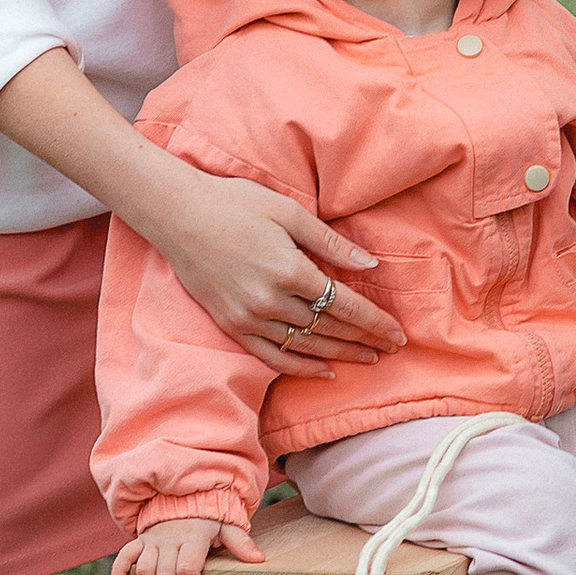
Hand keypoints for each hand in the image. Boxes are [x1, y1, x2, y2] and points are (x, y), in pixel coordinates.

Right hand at [0, 47, 402, 371]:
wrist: (177, 214)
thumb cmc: (236, 204)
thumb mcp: (289, 213)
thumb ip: (331, 243)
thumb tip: (370, 265)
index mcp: (291, 271)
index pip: (346, 306)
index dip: (375, 322)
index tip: (398, 333)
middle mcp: (271, 301)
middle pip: (331, 329)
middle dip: (366, 340)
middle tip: (393, 348)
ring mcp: (249, 318)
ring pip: (306, 346)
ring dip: (340, 355)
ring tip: (368, 358)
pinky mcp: (231, 325)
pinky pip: (272, 356)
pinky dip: (300, 366)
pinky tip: (325, 371)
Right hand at [113, 514, 266, 574]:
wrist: (184, 498)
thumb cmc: (209, 519)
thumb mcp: (227, 527)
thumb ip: (240, 543)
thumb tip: (258, 560)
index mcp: (193, 536)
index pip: (187, 570)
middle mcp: (169, 538)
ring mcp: (152, 540)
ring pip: (144, 571)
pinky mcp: (140, 541)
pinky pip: (124, 556)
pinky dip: (118, 573)